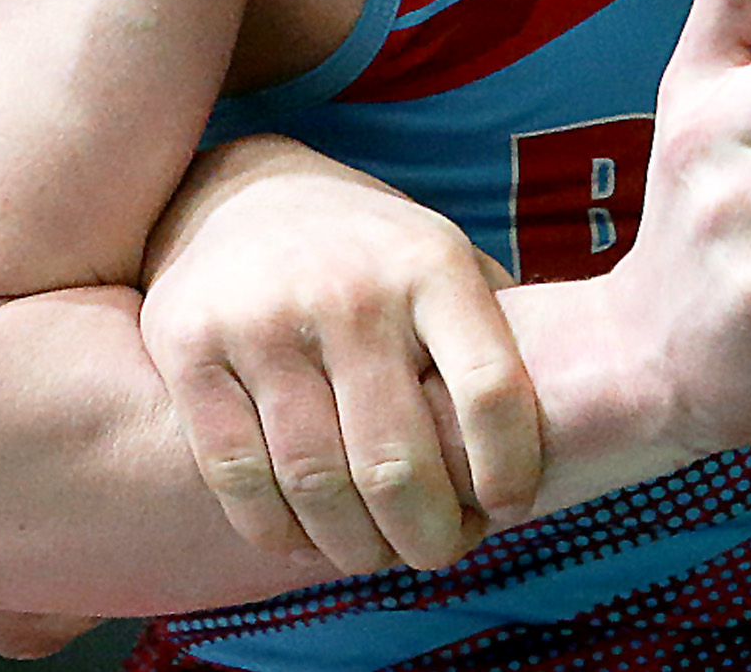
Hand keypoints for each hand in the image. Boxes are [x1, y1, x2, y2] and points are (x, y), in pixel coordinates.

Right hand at [140, 136, 537, 578]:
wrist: (239, 194)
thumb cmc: (369, 254)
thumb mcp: (442, 260)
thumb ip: (493, 334)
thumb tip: (558, 429)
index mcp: (429, 266)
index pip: (491, 390)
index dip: (509, 470)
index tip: (509, 508)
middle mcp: (348, 290)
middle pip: (397, 463)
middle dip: (427, 537)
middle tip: (435, 555)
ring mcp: (264, 320)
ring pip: (316, 482)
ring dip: (353, 548)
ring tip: (373, 556)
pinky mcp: (191, 350)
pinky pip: (239, 477)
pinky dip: (277, 531)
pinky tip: (303, 538)